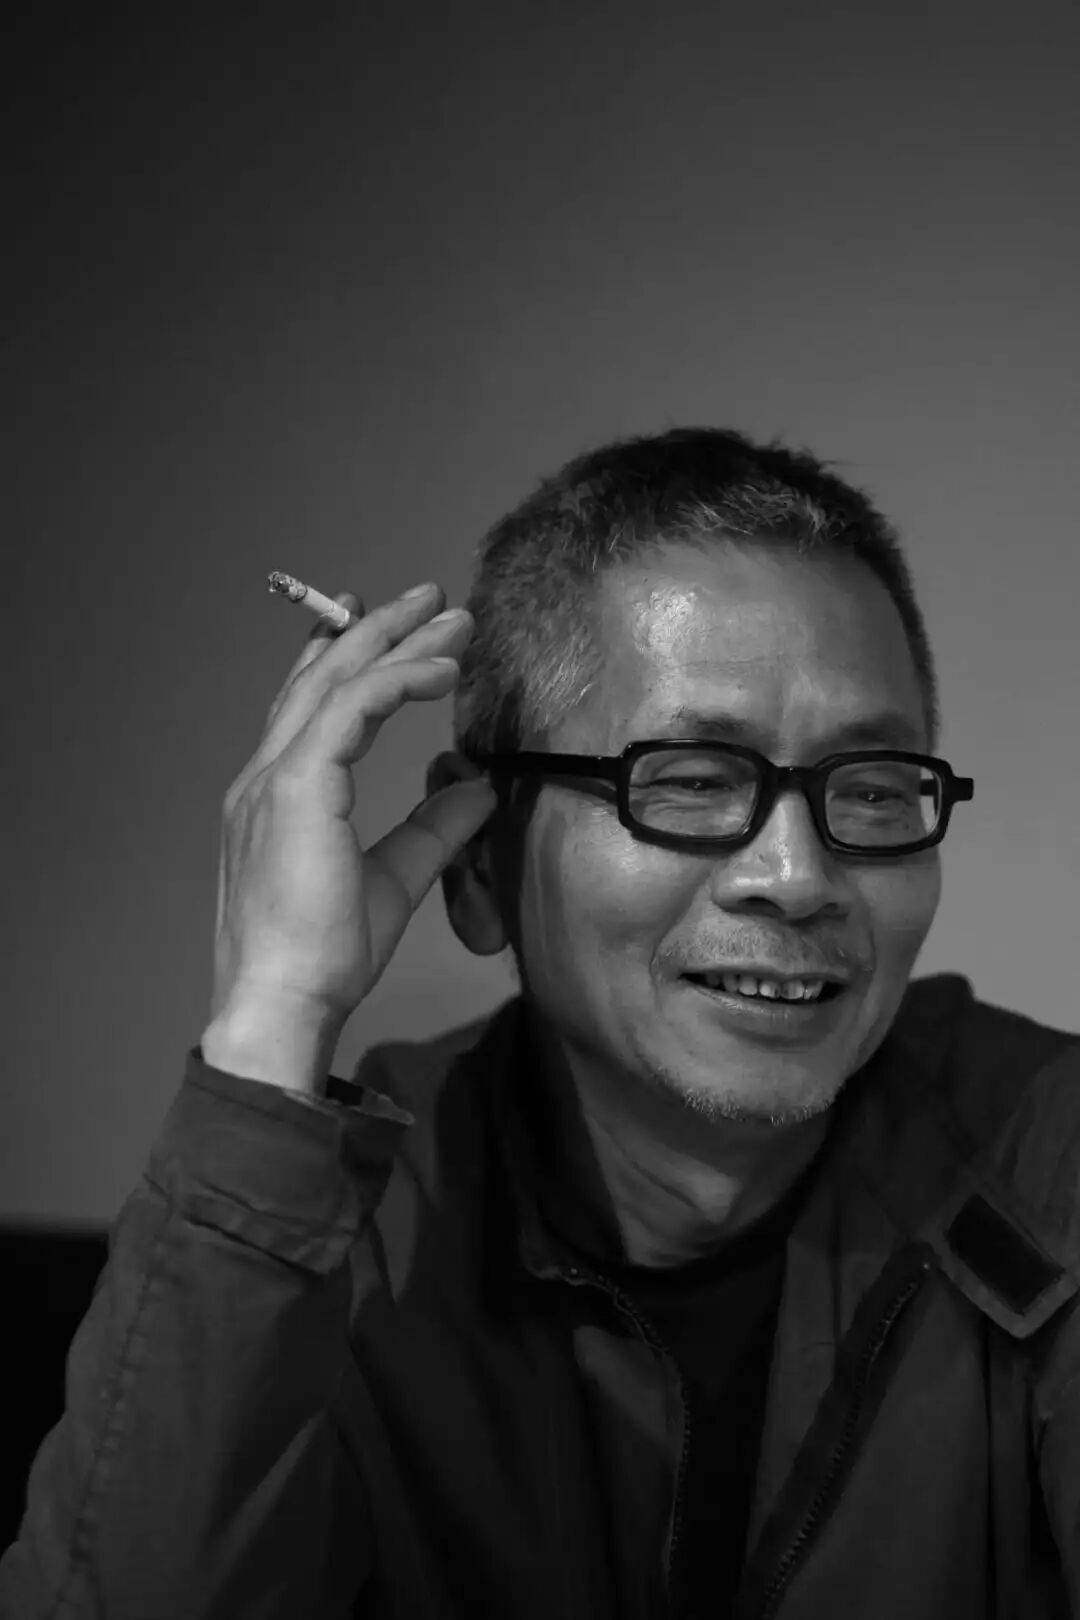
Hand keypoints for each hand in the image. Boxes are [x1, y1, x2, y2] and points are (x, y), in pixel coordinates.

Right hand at [203, 582, 496, 1083]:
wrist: (283, 1001)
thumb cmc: (323, 955)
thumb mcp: (395, 878)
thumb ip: (432, 830)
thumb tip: (476, 790)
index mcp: (276, 796)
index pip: (310, 707)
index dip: (347, 660)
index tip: (389, 629)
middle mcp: (265, 777)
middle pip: (322, 679)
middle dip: (375, 630)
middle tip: (425, 597)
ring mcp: (273, 778)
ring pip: (337, 682)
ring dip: (394, 640)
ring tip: (446, 615)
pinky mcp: (296, 787)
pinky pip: (353, 710)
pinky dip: (398, 681)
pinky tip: (440, 671)